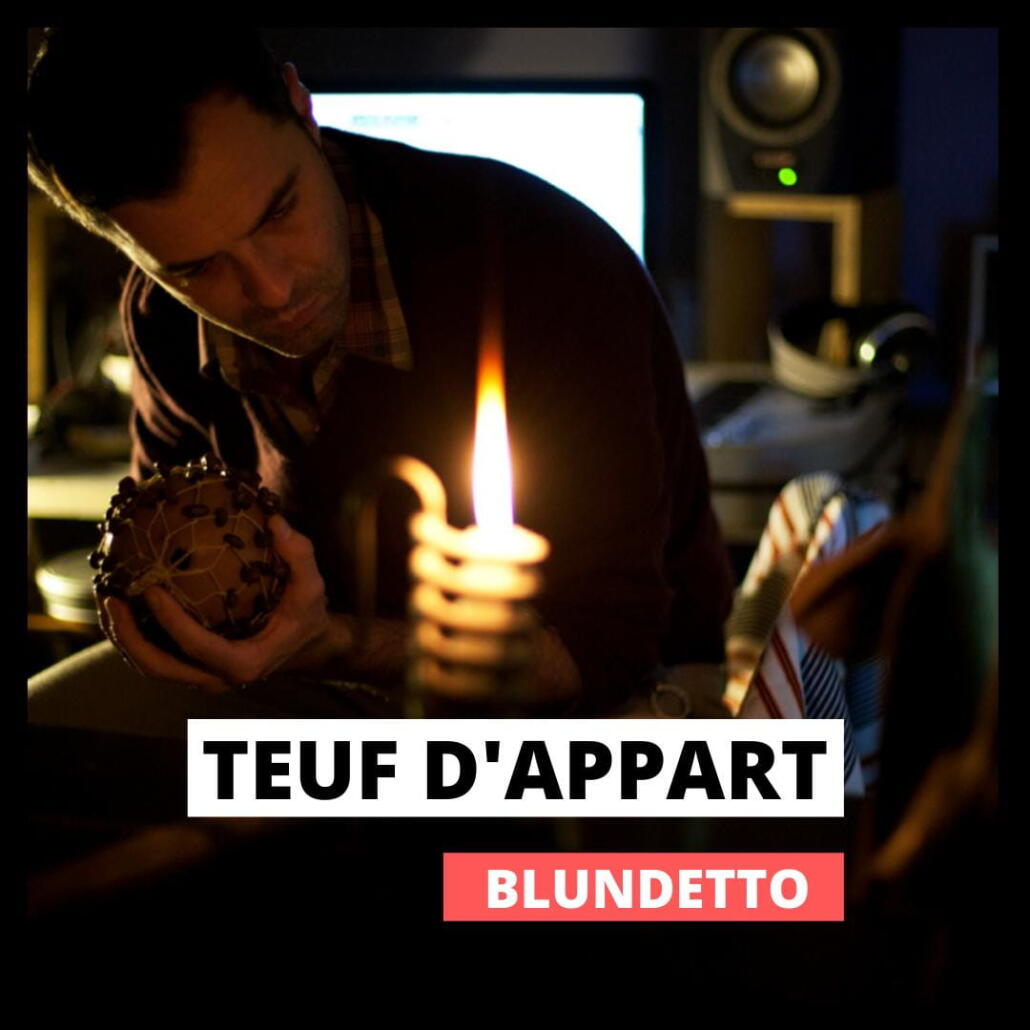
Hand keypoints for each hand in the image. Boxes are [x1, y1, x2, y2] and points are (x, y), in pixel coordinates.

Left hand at [100, 514, 331, 690]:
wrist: (307, 644)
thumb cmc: (307, 614)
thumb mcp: (312, 586)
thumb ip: (299, 555)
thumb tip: (275, 520)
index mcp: (243, 664)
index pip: (196, 646)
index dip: (169, 621)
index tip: (151, 588)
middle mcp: (217, 677)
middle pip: (159, 667)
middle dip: (128, 636)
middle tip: (112, 597)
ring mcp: (201, 675)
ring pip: (150, 665)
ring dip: (123, 635)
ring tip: (108, 596)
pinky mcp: (192, 666)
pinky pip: (156, 653)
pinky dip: (135, 631)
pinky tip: (126, 597)